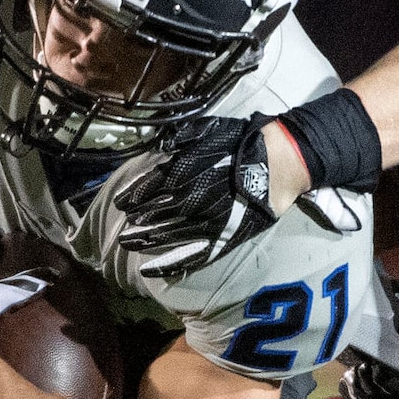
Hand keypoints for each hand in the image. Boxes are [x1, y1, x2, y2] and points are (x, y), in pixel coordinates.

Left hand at [117, 115, 277, 282]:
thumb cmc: (243, 142)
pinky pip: (193, 255)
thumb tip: (160, 146)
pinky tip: (151, 269)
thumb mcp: (207, 130)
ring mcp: (207, 221)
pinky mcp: (224, 238)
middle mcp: (191, 199)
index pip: (149, 187)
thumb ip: (180, 139)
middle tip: (120, 227)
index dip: (132, 196)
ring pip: (168, 234)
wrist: (279, 162)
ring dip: (146, 239)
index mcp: (185, 172)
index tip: (119, 203)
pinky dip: (171, 263)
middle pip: (155, 212)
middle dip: (137, 219)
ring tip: (128, 244)